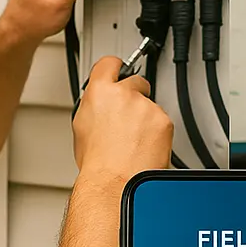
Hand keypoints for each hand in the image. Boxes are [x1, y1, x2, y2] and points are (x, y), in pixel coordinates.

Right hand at [72, 56, 172, 180]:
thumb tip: (98, 105)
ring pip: (150, 106)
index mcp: (100, 92)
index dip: (116, 67)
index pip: (110, 64)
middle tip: (129, 120)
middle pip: (136, 82)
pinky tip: (145, 147)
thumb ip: (93, 106)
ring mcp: (146, 107)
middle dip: (135, 96)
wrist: (115, 182)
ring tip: (134, 142)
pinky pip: (162, 122)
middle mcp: (124, 94)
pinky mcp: (163, 121)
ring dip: (146, 120)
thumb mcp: (82, 127)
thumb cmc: (97, 163)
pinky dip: (157, 133)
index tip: (119, 70)